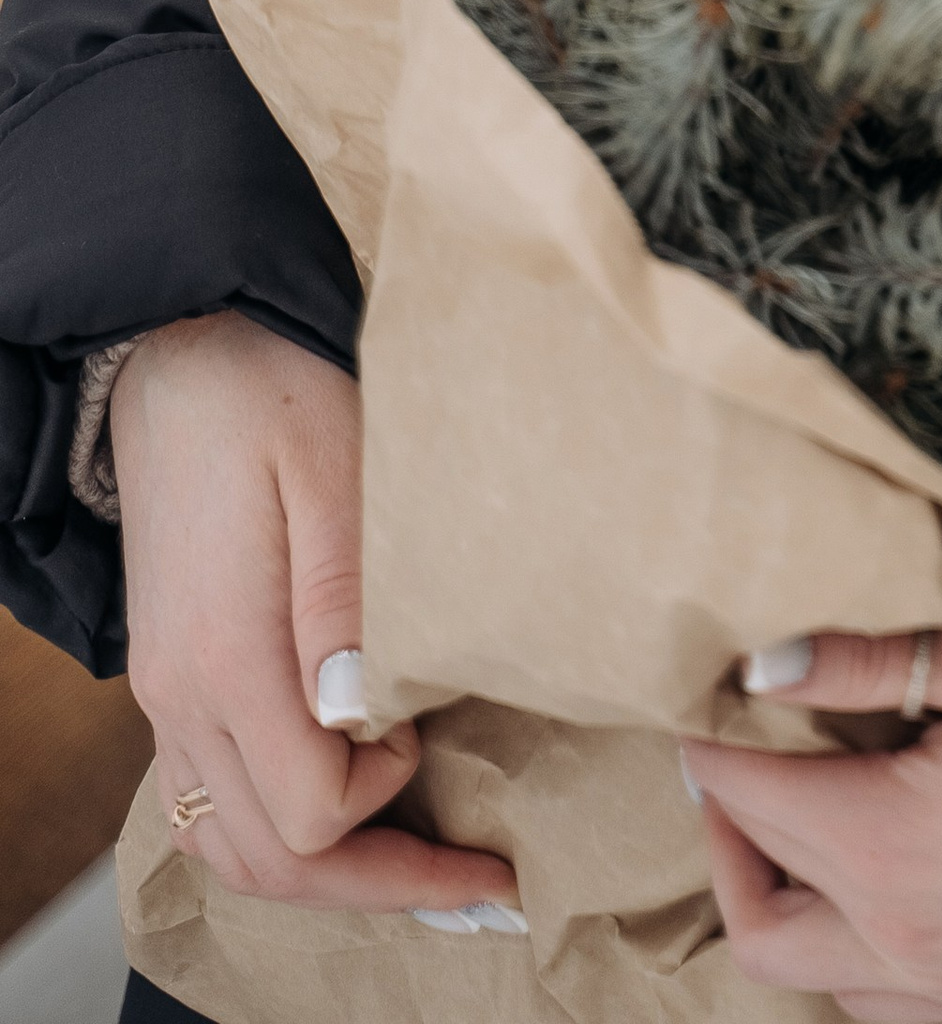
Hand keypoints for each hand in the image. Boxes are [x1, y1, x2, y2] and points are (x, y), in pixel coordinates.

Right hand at [112, 312, 515, 920]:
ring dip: (325, 871)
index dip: (387, 799)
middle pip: (270, 858)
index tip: (434, 729)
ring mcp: (166, 695)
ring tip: (418, 863)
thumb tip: (366, 715)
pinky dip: (277, 830)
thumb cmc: (269, 389)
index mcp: (225, 655)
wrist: (174, 347)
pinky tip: (341, 804)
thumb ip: (347, 597)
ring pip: (231, 846)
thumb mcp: (332, 466)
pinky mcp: (171, 676)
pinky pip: (210, 800)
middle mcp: (181, 698)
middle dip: (378, 884)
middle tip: (480, 889)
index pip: (309, 810)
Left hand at [684, 623, 941, 1018]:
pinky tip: (874, 898)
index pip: (751, 798)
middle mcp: (900, 940)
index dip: (714, 743)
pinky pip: (878, 1009)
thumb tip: (761, 667)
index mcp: (889, 845)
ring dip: (781, 902)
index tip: (704, 700)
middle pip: (758, 913)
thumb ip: (871, 666)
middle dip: (726, 838)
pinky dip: (846, 959)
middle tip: (735, 767)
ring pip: (809, 974)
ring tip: (800, 827)